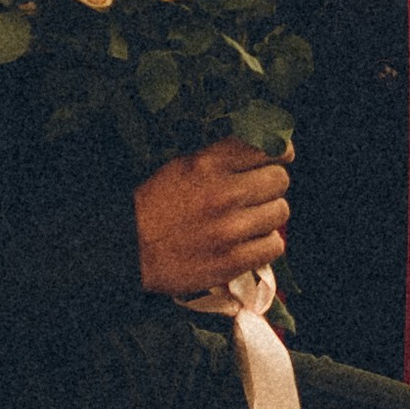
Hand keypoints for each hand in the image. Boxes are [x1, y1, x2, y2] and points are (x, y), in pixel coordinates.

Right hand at [135, 139, 290, 295]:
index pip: (266, 147)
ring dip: (269, 216)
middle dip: (272, 185)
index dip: (279, 151)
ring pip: (281, 212)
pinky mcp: (233, 261)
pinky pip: (274, 246)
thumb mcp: (182, 167)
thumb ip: (221, 159)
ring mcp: (231, 229)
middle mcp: (224, 193)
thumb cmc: (153, 205)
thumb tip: (263, 153)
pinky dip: (266, 244)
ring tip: (251, 221)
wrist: (128, 249)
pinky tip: (250, 243)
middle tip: (259, 194)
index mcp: (209, 164)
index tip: (281, 156)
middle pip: (279, 180)